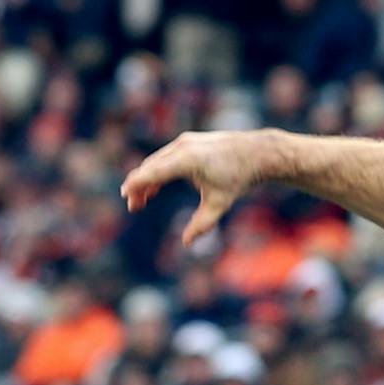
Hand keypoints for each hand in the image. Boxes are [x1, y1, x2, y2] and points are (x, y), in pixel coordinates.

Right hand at [120, 130, 271, 244]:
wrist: (258, 152)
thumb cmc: (239, 178)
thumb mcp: (220, 203)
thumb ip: (202, 224)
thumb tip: (186, 243)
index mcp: (187, 160)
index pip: (152, 172)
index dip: (136, 185)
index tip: (126, 197)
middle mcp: (183, 146)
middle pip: (150, 167)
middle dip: (139, 186)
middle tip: (134, 207)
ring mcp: (185, 141)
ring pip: (157, 161)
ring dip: (147, 178)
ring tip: (143, 200)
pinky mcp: (189, 141)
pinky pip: (166, 156)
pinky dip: (158, 170)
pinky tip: (156, 187)